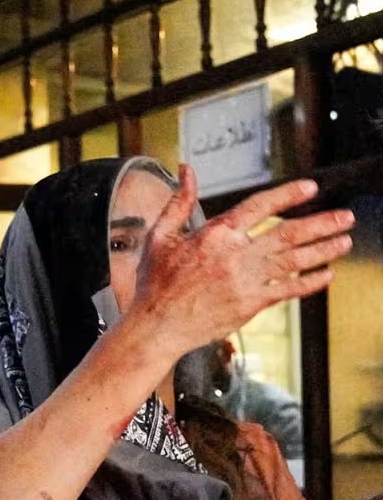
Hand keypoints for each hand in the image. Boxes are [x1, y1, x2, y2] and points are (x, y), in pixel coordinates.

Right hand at [131, 167, 352, 358]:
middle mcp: (236, 256)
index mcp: (215, 235)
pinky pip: (289, 290)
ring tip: (345, 241)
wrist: (156, 328)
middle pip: (289, 233)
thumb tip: (186, 171)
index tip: (310, 188)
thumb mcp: (159, 237)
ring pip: (295, 260)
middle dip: (322, 223)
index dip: (288, 195)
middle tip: (345, 217)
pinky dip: (310, 281)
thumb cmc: (154, 285)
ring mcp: (246, 281)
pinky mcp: (251, 305)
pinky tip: (325, 274)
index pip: (261, 207)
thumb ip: (178, 202)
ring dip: (324, 249)